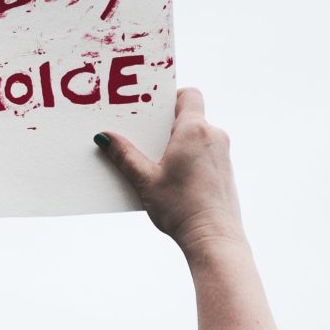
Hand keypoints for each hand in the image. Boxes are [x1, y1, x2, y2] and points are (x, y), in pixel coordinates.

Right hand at [95, 88, 244, 255]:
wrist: (212, 235)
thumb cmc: (180, 208)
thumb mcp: (145, 181)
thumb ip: (125, 156)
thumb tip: (105, 137)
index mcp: (194, 130)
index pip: (188, 95)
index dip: (171, 97)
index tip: (153, 110)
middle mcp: (213, 134)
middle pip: (189, 117)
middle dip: (166, 127)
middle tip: (145, 140)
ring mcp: (222, 152)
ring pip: (197, 137)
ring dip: (177, 145)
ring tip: (157, 166)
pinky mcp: (224, 169)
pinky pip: (204, 153)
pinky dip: (189, 159)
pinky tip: (173, 181)